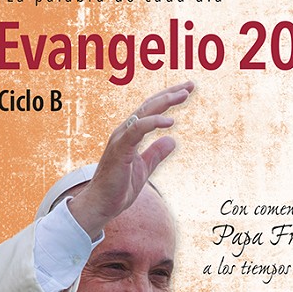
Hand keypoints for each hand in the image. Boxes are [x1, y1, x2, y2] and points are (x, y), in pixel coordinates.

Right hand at [69, 81, 193, 238]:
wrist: (102, 205)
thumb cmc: (119, 188)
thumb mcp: (144, 168)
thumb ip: (156, 153)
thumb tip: (172, 140)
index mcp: (130, 135)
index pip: (150, 111)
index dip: (168, 99)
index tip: (186, 91)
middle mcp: (124, 132)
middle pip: (149, 105)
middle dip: (170, 94)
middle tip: (190, 86)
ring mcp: (121, 139)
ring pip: (144, 112)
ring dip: (164, 102)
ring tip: (183, 96)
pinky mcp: (120, 150)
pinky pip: (137, 130)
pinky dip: (153, 123)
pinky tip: (170, 122)